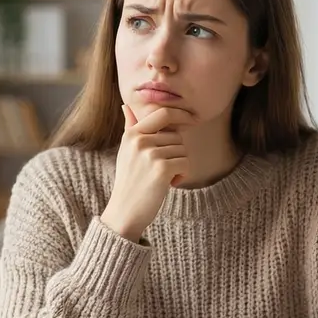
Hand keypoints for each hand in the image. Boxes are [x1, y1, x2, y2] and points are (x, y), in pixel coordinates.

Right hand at [100, 106, 195, 241]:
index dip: (181, 114)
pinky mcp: (161, 169)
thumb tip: (126, 107)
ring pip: (183, 150)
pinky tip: (168, 184)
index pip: (163, 113)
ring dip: (179, 166)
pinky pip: (185, 163)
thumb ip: (130, 128)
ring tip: (162, 178)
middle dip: (176, 153)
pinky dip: (182, 175)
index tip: (193, 118)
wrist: (125, 211)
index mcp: (132, 134)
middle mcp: (140, 141)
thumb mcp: (126, 151)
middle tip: (161, 169)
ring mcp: (150, 154)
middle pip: (177, 136)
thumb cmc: (129, 181)